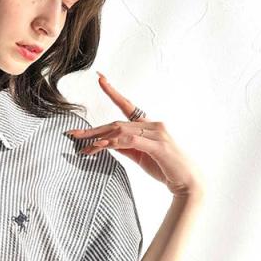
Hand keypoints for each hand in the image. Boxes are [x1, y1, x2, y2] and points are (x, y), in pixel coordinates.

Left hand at [65, 72, 205, 197]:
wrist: (187, 182)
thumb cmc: (165, 169)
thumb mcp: (140, 157)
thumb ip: (125, 147)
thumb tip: (106, 142)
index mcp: (149, 125)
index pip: (128, 106)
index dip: (113, 93)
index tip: (101, 79)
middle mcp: (153, 124)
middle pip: (116, 123)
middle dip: (93, 129)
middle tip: (72, 133)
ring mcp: (156, 133)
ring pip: (121, 131)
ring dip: (98, 138)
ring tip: (81, 144)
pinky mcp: (157, 145)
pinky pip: (130, 141)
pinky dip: (113, 143)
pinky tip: (99, 146)